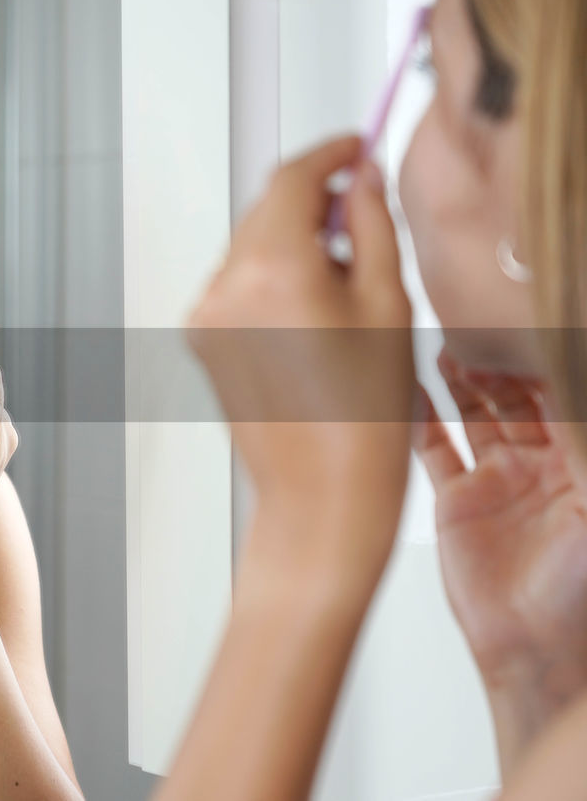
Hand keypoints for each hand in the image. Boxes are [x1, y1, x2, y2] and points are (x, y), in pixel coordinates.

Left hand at [186, 136, 414, 583]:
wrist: (319, 492)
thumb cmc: (357, 415)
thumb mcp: (386, 305)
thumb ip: (372, 226)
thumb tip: (361, 178)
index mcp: (271, 271)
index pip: (290, 178)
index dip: (328, 153)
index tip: (355, 147)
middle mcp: (224, 287)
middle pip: (264, 209)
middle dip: (311, 203)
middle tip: (360, 218)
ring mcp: (203, 315)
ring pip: (249, 246)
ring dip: (290, 243)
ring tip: (340, 290)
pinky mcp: (199, 337)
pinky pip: (235, 283)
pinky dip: (268, 279)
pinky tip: (308, 318)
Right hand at [418, 354, 586, 711]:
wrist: (533, 649)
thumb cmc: (578, 594)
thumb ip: (580, 449)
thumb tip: (569, 387)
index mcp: (581, 460)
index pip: (562, 394)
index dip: (543, 360)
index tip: (523, 327)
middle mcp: (542, 463)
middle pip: (517, 396)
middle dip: (499, 361)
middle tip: (476, 328)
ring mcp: (498, 479)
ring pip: (477, 414)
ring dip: (461, 381)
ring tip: (444, 347)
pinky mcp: (458, 500)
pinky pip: (435, 449)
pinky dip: (418, 419)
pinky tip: (408, 391)